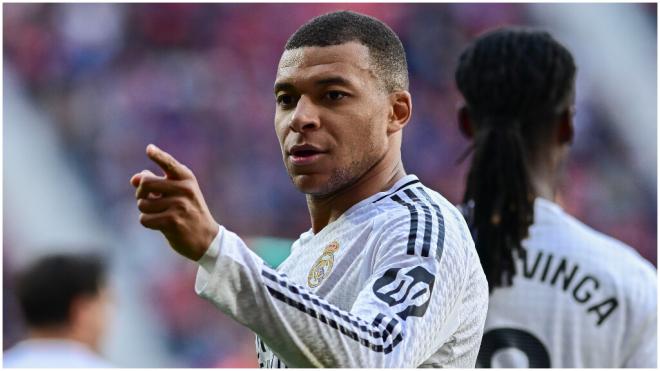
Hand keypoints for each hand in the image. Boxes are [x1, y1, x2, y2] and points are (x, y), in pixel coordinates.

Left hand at [130, 144, 218, 260]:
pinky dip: (148, 222)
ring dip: (145, 210)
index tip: (149, 149)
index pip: (169, 163)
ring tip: (159, 214)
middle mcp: (184, 189)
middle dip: (140, 192)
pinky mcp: (172, 221)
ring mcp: (179, 205)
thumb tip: (134, 179)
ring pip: (143, 203)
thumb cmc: (188, 212)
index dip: (158, 155)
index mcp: (187, 178)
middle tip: (146, 199)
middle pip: (146, 182)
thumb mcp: (178, 193)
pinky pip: (144, 219)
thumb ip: (156, 183)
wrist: (206, 238)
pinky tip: (160, 225)